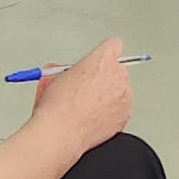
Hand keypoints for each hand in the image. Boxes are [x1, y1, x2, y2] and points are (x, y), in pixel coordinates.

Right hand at [31, 35, 133, 153]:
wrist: (61, 132)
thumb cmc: (57, 106)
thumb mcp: (52, 78)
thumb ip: (64, 71)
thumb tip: (61, 74)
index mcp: (102, 59)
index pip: (113, 45)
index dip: (103, 55)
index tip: (97, 63)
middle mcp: (117, 75)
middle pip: (117, 69)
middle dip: (104, 77)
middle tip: (86, 90)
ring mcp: (124, 95)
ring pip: (121, 90)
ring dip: (109, 96)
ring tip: (87, 108)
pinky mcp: (125, 115)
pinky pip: (121, 109)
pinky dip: (112, 113)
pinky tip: (93, 119)